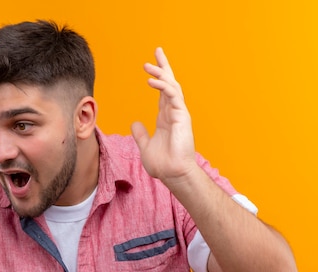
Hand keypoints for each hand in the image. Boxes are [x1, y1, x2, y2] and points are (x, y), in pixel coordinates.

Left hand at [131, 48, 196, 185]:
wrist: (172, 174)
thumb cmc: (163, 163)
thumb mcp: (145, 146)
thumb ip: (141, 134)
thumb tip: (135, 124)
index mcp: (166, 116)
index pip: (162, 91)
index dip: (158, 76)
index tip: (152, 63)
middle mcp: (173, 112)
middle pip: (170, 83)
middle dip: (164, 66)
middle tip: (157, 51)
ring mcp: (179, 113)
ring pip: (171, 86)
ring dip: (161, 74)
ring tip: (148, 66)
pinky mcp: (182, 117)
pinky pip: (173, 96)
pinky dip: (163, 87)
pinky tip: (152, 81)